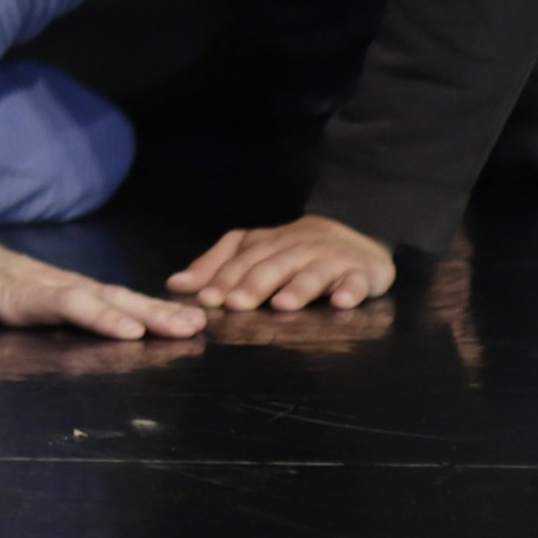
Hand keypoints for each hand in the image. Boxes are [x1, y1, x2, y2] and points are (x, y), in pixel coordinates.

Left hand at [0, 220, 207, 339]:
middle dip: (149, 314)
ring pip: (120, 296)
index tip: (131, 332)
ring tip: (198, 325)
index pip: (68, 303)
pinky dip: (151, 307)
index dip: (99, 316)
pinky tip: (181, 319)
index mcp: (25, 291)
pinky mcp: (78, 289)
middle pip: (107, 298)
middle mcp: (56, 284)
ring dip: (159, 311)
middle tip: (189, 328)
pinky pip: (118, 298)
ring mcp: (71, 284)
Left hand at [169, 213, 397, 311]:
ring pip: (312, 273)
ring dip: (298, 288)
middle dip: (253, 285)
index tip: (206, 299)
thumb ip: (216, 266)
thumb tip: (175, 284)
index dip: (224, 279)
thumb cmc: (294, 250)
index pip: (242, 261)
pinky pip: (357, 281)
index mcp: (267, 244)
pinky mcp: (361, 272)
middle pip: (273, 266)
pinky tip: (342, 302)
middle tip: (236, 305)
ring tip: (283, 304)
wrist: (356, 233)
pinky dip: (350, 290)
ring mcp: (330, 260)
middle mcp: (296, 249)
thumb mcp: (254, 251)